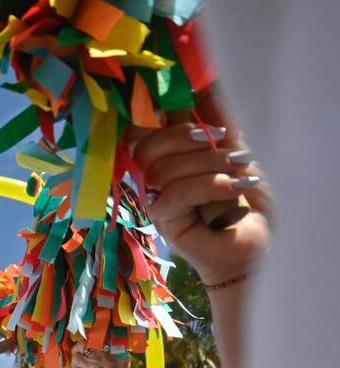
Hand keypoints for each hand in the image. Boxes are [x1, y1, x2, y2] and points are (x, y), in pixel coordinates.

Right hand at [131, 98, 270, 285]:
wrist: (261, 240)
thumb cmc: (250, 200)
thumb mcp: (239, 151)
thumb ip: (221, 123)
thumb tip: (203, 89)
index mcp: (170, 157)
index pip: (145, 129)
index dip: (158, 114)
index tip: (192, 105)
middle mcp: (157, 178)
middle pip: (146, 145)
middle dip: (185, 135)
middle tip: (226, 139)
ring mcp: (157, 200)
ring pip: (164, 169)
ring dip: (209, 163)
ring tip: (242, 168)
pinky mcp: (165, 222)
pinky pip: (175, 194)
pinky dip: (211, 185)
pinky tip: (235, 186)